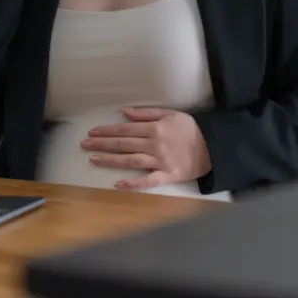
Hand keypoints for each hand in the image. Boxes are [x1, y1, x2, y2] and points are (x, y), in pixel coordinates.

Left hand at [81, 107, 211, 190]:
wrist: (213, 146)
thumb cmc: (190, 129)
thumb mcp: (170, 114)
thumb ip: (146, 113)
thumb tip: (124, 113)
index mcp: (154, 128)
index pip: (125, 129)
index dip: (107, 131)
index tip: (92, 132)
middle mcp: (154, 145)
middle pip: (123, 144)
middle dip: (102, 144)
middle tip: (84, 144)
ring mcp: (160, 161)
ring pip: (130, 161)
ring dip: (110, 160)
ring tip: (93, 159)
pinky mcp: (167, 176)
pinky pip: (148, 181)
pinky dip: (133, 183)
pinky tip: (117, 184)